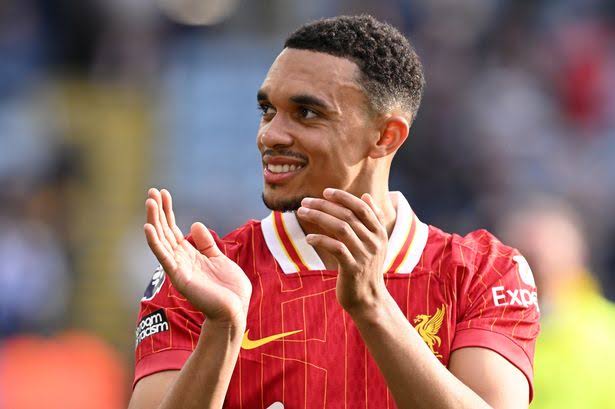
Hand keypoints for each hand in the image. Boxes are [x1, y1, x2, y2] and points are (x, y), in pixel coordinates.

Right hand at [144, 188, 251, 326]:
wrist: (235, 311)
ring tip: (149, 201)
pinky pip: (164, 257)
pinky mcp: (179, 277)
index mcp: (190, 255)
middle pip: (164, 231)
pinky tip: (148, 228)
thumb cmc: (229, 290)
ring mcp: (178, 268)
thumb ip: (206, 244)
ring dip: (154, 220)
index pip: (173, 229)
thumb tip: (194, 224)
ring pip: (161, 240)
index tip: (163, 193)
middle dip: (158, 211)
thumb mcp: (219, 259)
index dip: (167, 212)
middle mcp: (180, 260)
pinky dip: (155, 243)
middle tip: (151, 191)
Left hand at [296, 188, 388, 313]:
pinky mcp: (353, 269)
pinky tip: (308, 238)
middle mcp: (374, 242)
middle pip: (348, 216)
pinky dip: (321, 240)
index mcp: (380, 233)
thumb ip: (372, 219)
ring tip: (302, 213)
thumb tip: (366, 195)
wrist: (368, 300)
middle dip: (324, 205)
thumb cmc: (366, 268)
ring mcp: (365, 255)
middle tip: (305, 201)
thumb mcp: (374, 243)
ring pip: (341, 228)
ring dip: (319, 218)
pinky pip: (336, 248)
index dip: (343, 197)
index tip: (325, 192)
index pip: (362, 207)